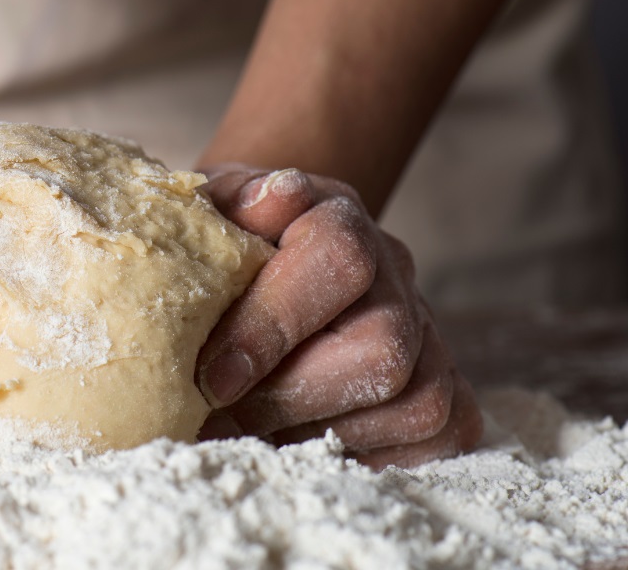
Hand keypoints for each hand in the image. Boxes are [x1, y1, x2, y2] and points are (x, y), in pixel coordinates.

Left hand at [195, 165, 482, 468]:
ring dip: (317, 433)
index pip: (338, 259)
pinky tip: (299, 441)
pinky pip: (439, 432)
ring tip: (248, 431)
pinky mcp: (443, 379)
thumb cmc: (224, 236)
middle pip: (383, 349)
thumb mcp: (209, 209)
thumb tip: (269, 199)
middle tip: (219, 417)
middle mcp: (395, 270)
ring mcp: (427, 327)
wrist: (258, 247)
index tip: (209, 378)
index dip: (273, 325)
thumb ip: (228, 205)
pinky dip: (366, 453)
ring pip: (416, 401)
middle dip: (288, 398)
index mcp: (337, 216)